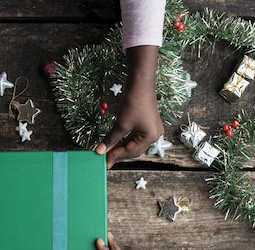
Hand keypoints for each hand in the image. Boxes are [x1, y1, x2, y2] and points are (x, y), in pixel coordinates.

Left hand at [95, 46, 163, 167]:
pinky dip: (124, 139)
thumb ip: (110, 139)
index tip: (105, 162)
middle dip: (119, 153)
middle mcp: (154, 135)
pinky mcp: (147, 123)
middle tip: (105, 158)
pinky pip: (135, 136)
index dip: (116, 157)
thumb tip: (100, 151)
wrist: (140, 82)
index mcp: (151, 137)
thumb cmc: (133, 102)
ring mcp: (151, 129)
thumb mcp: (121, 124)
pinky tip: (115, 142)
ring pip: (133, 143)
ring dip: (121, 147)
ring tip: (108, 151)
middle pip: (134, 149)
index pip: (131, 152)